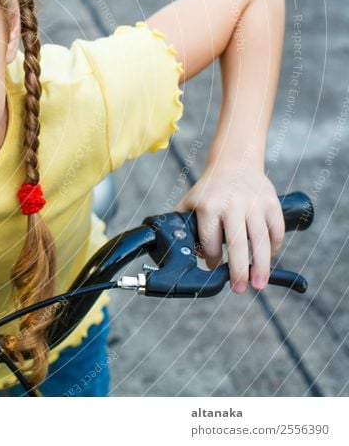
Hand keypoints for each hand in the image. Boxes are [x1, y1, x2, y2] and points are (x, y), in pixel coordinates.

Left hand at [173, 162, 285, 292]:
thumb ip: (182, 225)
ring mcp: (254, 203)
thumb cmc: (209, 189)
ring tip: (259, 285)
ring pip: (261, 240)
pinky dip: (275, 247)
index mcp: (208, 206)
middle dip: (240, 270)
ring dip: (262, 266)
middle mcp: (232, 204)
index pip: (211, 241)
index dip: (213, 260)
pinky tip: (269, 258)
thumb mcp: (190, 202)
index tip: (215, 268)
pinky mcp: (271, 202)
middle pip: (238, 243)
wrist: (234, 162)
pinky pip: (276, 230)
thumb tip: (174, 252)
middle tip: (239, 289)